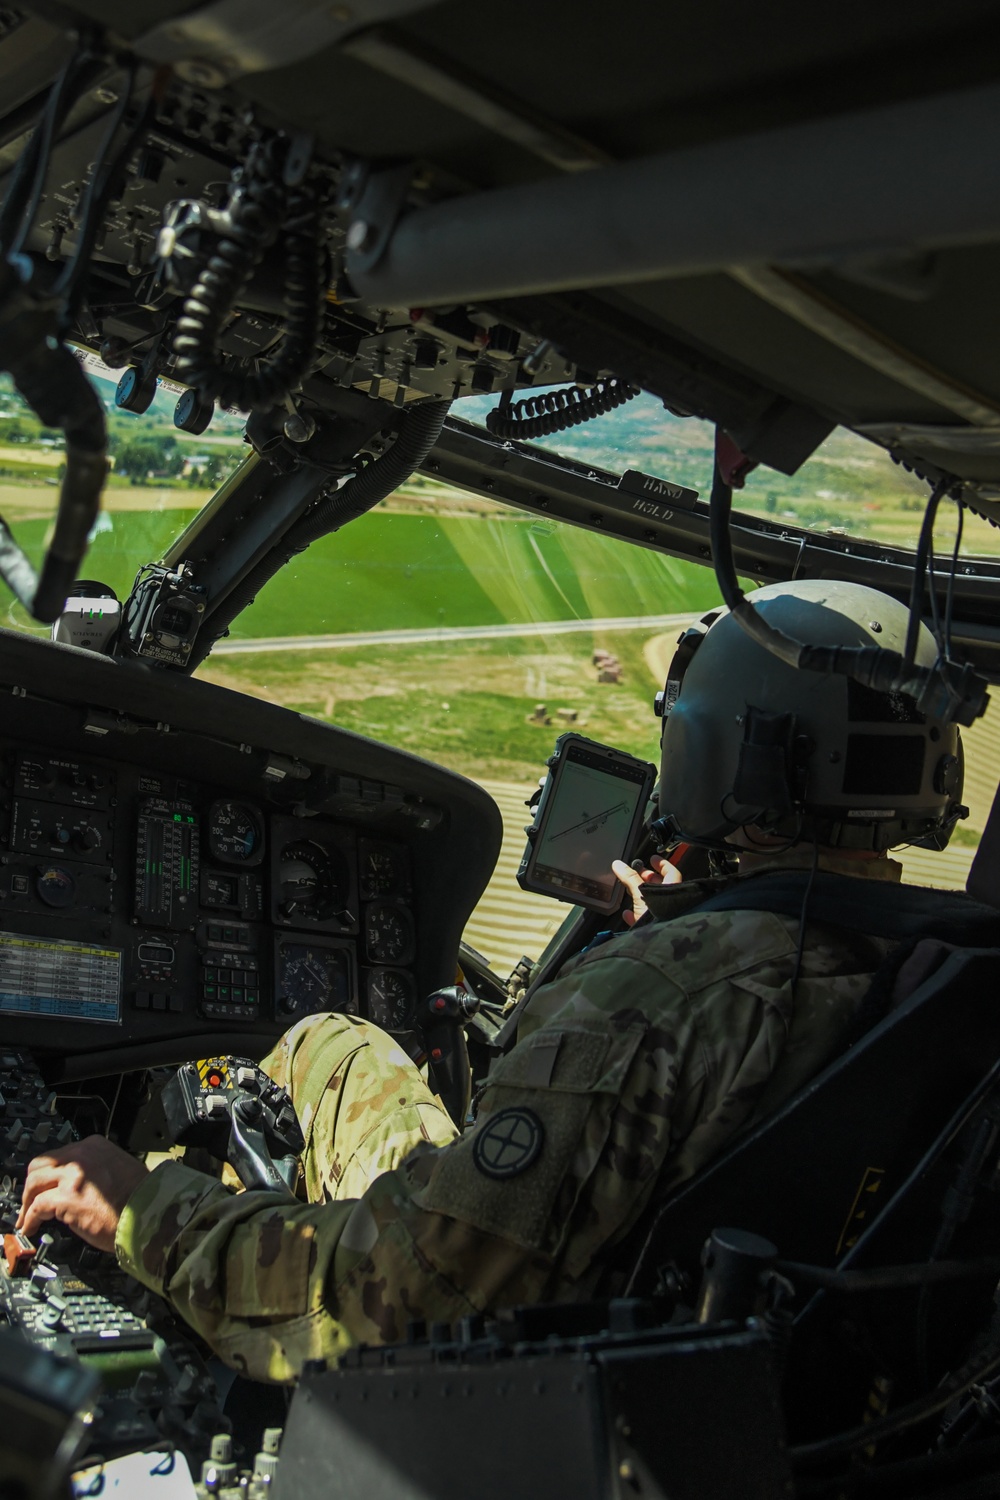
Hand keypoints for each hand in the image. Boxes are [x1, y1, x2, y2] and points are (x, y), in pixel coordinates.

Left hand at [17, 1136, 148, 1252]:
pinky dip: (30, 1218)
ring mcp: (73, 1175)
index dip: (49, 1173)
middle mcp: (82, 1155)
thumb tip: (77, 1186)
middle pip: (41, 1164)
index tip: (46, 1184)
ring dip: (27, 1200)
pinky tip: (31, 1226)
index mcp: (95, 1145)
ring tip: (27, 1215)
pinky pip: (37, 1206)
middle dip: (33, 1184)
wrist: (150, 1212)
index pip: (60, 1154)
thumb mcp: (119, 1169)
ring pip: (34, 1182)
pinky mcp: (67, 1198)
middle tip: (30, 1199)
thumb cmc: (142, 1197)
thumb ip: (96, 1170)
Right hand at [612, 854, 680, 925]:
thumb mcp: (641, 892)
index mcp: (674, 889)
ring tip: (630, 890)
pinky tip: (628, 914)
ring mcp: (666, 915)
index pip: (671, 871)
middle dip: (648, 878)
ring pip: (655, 901)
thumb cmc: (659, 916)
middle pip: (662, 885)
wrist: (659, 942)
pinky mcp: (657, 928)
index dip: (661, 863)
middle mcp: (673, 901)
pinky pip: (647, 919)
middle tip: (638, 873)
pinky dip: (637, 914)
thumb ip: (630, 878)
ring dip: (642, 895)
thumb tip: (619, 865)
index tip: (652, 858)